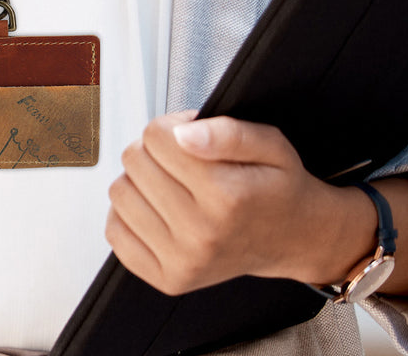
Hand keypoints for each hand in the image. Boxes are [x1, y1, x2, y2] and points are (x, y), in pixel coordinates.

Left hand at [106, 112, 369, 296]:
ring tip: (173, 184)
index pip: (156, 136)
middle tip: (184, 161)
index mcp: (226, 195)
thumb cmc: (276, 186)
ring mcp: (183, 261)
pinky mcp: (168, 279)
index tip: (192, 136)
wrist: (292, 238)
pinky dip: (129, 214)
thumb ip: (227, 131)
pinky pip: (116, 233)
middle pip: (135, 161)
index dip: (173, 127)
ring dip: (141, 180)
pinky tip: (158, 209)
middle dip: (155, 150)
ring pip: (120, 193)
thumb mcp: (270, 143)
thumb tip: (183, 134)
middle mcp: (202, 233)